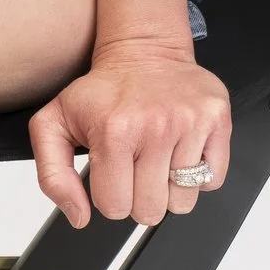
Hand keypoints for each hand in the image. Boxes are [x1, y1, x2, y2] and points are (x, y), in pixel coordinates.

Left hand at [29, 38, 230, 230]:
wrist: (145, 52)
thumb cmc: (103, 91)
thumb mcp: (53, 125)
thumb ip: (53, 177)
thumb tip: (79, 217)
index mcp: (114, 132)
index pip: (115, 206)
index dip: (110, 197)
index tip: (111, 174)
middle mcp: (155, 128)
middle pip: (151, 211)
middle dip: (139, 199)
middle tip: (135, 170)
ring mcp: (190, 124)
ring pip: (183, 201)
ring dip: (169, 190)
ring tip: (158, 162)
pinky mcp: (217, 121)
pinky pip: (213, 180)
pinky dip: (199, 177)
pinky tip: (181, 155)